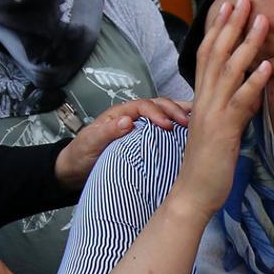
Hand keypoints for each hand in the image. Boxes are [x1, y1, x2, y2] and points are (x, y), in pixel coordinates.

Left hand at [54, 98, 192, 190]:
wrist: (76, 169)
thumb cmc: (82, 155)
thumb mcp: (90, 143)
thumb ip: (107, 131)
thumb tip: (128, 120)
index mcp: (120, 113)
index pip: (144, 106)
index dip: (158, 113)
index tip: (167, 126)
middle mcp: (133, 115)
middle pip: (159, 104)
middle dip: (175, 110)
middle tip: (189, 122)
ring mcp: (141, 126)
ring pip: (164, 112)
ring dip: (181, 112)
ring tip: (198, 117)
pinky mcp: (146, 138)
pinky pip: (164, 127)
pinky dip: (178, 125)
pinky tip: (191, 130)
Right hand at [171, 0, 271, 218]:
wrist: (194, 192)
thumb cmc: (210, 161)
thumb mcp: (222, 125)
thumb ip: (234, 104)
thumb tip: (250, 88)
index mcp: (202, 96)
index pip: (208, 53)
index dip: (218, 27)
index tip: (230, 3)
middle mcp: (204, 99)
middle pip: (215, 53)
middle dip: (231, 23)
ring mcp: (212, 112)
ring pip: (228, 71)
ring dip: (246, 43)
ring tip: (263, 21)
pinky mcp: (223, 130)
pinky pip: (240, 101)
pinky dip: (253, 82)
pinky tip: (267, 66)